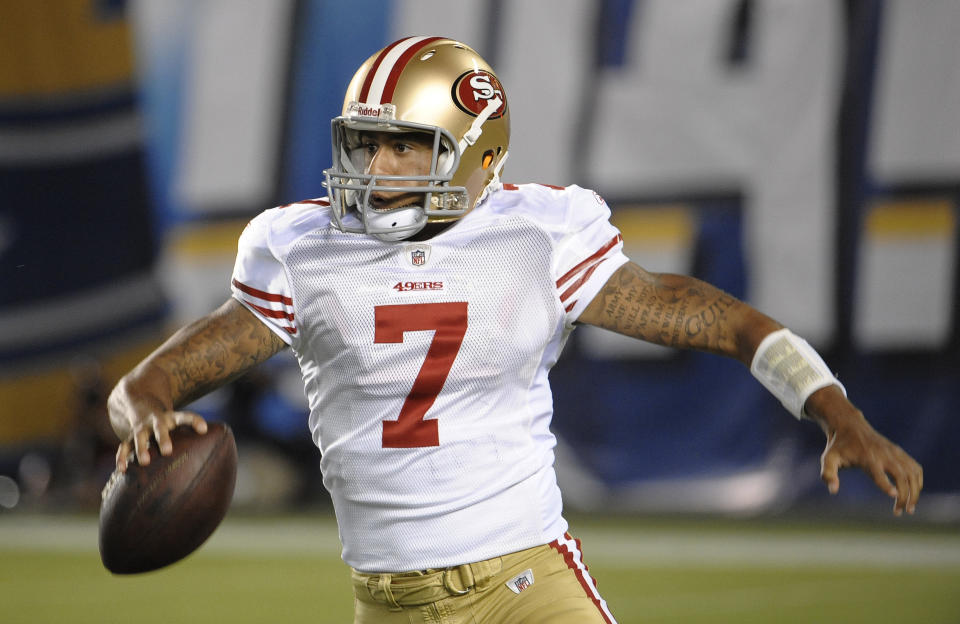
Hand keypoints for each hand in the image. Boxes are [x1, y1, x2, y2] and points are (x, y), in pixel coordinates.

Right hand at [107, 378, 207, 472]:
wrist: (139, 402)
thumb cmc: (167, 421)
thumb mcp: (178, 421)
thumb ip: (193, 433)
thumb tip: (215, 456)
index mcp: (171, 418)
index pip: (186, 416)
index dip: (195, 421)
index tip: (204, 428)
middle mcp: (156, 422)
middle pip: (160, 428)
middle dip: (163, 439)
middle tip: (168, 451)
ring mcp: (141, 428)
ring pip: (139, 437)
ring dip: (142, 449)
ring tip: (145, 462)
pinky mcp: (129, 437)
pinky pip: (124, 447)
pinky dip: (122, 458)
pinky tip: (122, 470)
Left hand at [807, 386, 922, 514]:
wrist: (850, 425)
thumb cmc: (838, 446)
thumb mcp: (828, 458)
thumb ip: (828, 474)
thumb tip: (833, 491)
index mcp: (867, 457)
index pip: (879, 473)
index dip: (886, 485)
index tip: (894, 496)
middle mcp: (884, 455)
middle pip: (901, 475)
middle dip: (905, 495)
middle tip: (900, 512)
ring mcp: (894, 452)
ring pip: (912, 473)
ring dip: (915, 491)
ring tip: (909, 509)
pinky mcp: (899, 452)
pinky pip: (915, 468)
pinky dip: (918, 481)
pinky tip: (913, 493)